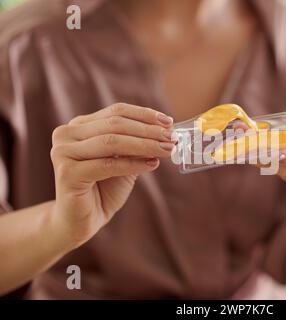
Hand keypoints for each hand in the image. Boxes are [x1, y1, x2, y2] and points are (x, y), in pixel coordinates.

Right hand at [49, 103, 174, 247]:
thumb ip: (137, 145)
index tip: (169, 122)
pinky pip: (107, 164)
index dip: (144, 115)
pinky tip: (152, 165)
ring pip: (112, 142)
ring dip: (145, 145)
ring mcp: (63, 152)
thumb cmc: (104, 189)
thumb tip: (164, 131)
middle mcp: (66, 134)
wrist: (81, 221)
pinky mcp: (67, 173)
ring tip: (167, 150)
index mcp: (79, 126)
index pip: (116, 112)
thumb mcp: (124, 161)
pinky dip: (133, 164)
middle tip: (172, 138)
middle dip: (148, 131)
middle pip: (115, 125)